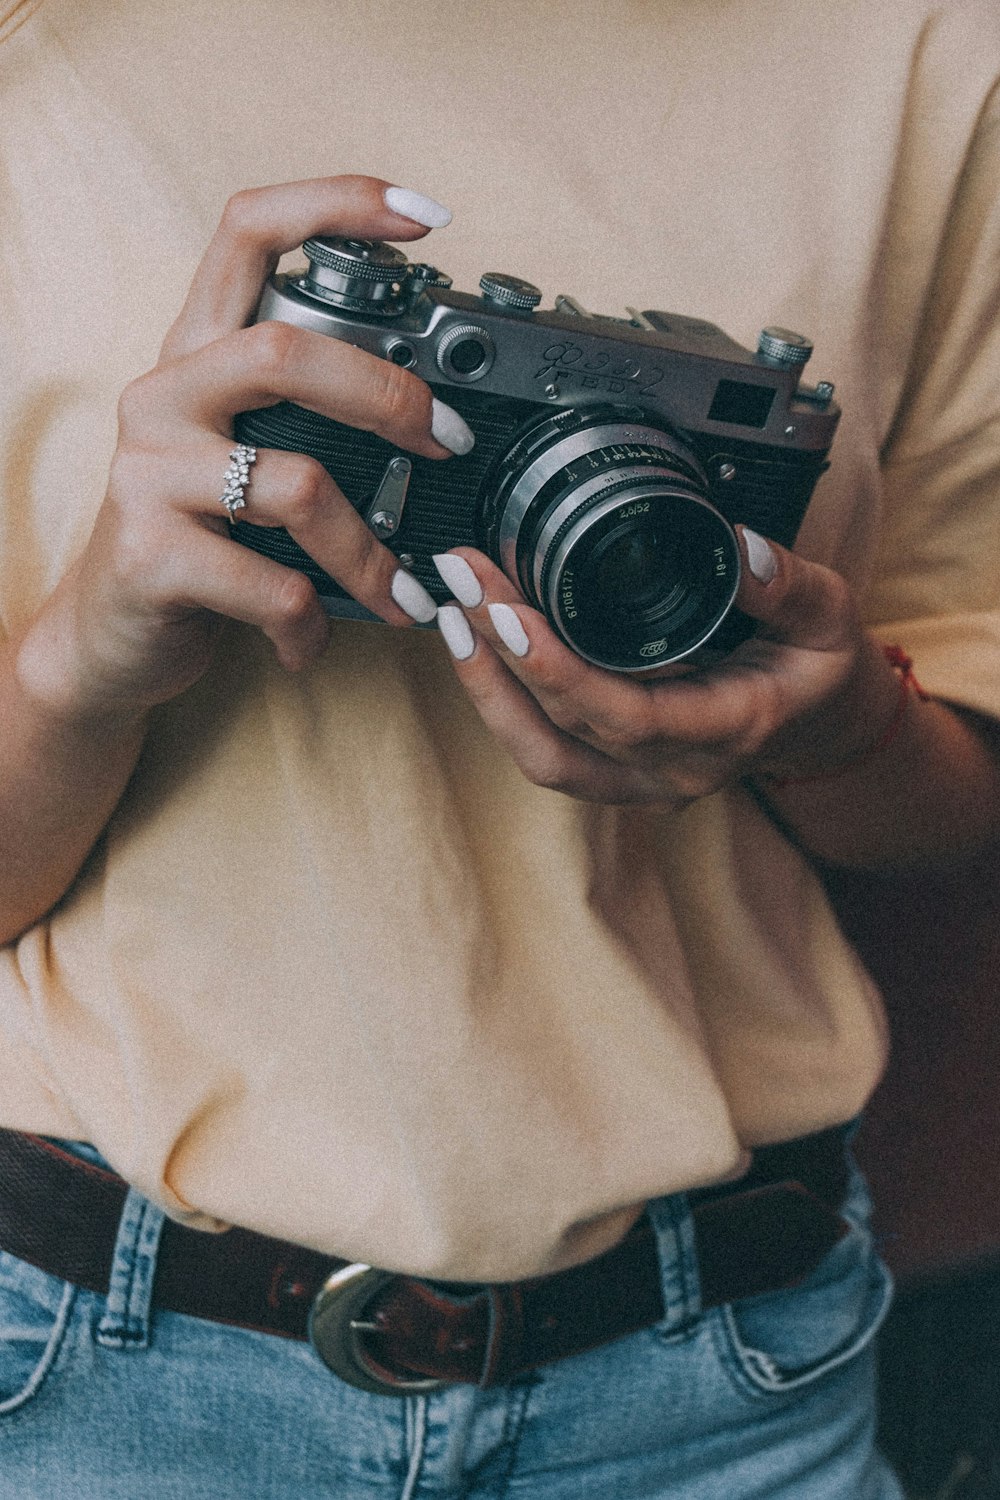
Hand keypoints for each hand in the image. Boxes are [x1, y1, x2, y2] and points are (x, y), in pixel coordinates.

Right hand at [32, 176, 472, 720]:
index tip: (425, 216)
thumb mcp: (247, 456)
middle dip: (389, 398)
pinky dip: (313, 625)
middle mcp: (163, 394)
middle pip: (286, 352)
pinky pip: (275, 589)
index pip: (248, 231)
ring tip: (400, 596)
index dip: (336, 204)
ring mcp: (148, 473)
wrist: (109, 635)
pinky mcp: (150, 556)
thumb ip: (310, 418)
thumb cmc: (201, 539)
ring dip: (368, 555)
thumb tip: (437, 415)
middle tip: (446, 444)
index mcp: (196, 353)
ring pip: (297, 489)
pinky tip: (310, 640)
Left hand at [431, 529, 896, 807]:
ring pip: (541, 756)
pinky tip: (475, 644)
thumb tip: (742, 548)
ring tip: (449, 615)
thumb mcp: (829, 617)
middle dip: (501, 656)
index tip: (506, 612)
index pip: (623, 715)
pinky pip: (545, 750)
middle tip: (460, 580)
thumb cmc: (819, 670)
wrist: (819, 725)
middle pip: (563, 731)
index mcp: (725, 730)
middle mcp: (673, 770)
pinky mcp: (615, 771)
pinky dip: (502, 701)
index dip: (555, 670)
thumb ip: (790, 586)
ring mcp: (639, 780)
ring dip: (487, 689)